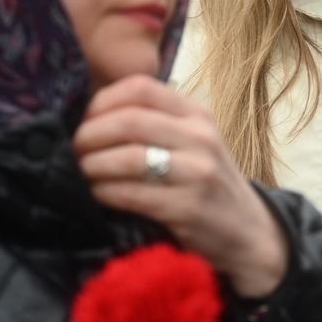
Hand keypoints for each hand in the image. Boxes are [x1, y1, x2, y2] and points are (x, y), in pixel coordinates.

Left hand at [72, 75, 287, 297]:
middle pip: (129, 120)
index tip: (84, 121)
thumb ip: (156, 124)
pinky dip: (104, 193)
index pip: (140, 88)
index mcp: (197, 114)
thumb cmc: (208, 185)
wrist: (249, 233)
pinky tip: (95, 195)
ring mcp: (197, 172)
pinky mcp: (188, 208)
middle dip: (89, 135)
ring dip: (92, 166)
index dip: (102, 101)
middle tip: (72, 150)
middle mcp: (200, 137)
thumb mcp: (193, 143)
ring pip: (127, 157)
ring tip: (79, 173)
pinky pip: (131, 194)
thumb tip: (90, 117)